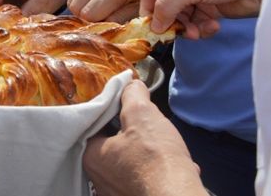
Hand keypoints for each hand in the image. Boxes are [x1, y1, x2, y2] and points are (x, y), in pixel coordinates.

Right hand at [68, 0, 171, 21]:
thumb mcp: (144, 6)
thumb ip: (122, 19)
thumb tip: (104, 29)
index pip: (88, 15)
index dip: (96, 25)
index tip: (106, 29)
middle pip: (76, 7)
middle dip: (86, 18)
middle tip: (101, 21)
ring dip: (82, 8)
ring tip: (99, 11)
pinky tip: (98, 0)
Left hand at [84, 81, 205, 195]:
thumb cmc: (156, 158)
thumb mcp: (142, 114)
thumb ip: (133, 95)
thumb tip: (131, 84)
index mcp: (92, 157)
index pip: (97, 127)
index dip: (116, 114)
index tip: (131, 110)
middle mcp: (99, 180)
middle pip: (117, 146)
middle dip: (137, 137)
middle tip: (152, 130)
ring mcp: (117, 193)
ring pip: (135, 165)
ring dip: (152, 156)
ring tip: (168, 149)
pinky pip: (147, 181)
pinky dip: (160, 173)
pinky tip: (178, 168)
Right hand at [140, 0, 270, 38]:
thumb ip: (167, 5)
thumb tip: (154, 25)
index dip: (149, 7)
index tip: (150, 26)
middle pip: (166, 4)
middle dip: (173, 20)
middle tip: (176, 34)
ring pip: (182, 15)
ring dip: (188, 27)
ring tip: (197, 33)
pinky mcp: (211, 5)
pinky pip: (197, 21)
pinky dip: (202, 27)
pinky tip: (213, 27)